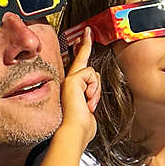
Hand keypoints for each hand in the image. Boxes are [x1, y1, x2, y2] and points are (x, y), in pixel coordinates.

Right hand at [60, 27, 100, 141]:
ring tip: (88, 104)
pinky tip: (86, 100)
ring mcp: (70, 79)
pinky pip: (91, 76)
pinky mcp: (73, 79)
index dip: (82, 49)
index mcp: (71, 88)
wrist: (74, 130)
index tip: (85, 35)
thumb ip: (89, 99)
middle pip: (83, 61)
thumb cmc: (81, 125)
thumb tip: (89, 101)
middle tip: (88, 36)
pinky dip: (93, 89)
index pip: (78, 65)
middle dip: (86, 52)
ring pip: (93, 74)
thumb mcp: (88, 109)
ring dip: (96, 90)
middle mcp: (68, 82)